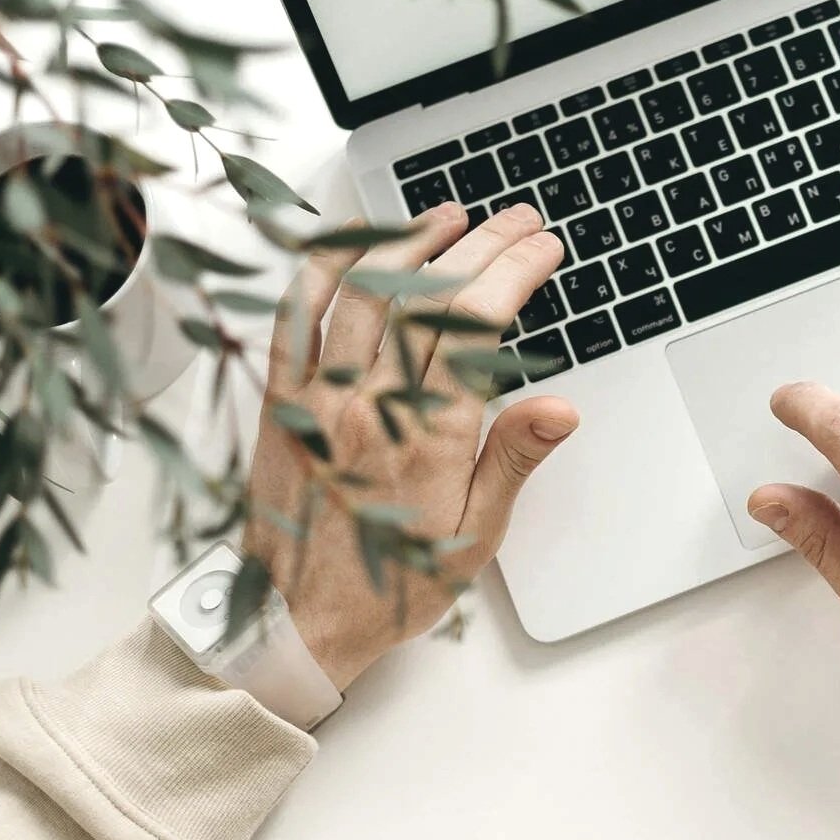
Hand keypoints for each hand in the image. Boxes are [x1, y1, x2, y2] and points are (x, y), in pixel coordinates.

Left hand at [243, 202, 576, 689]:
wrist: (294, 623)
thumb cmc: (388, 585)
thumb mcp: (473, 538)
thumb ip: (513, 461)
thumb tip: (560, 408)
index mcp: (427, 438)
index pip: (479, 326)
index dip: (515, 272)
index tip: (543, 249)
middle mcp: (370, 406)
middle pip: (430, 296)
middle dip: (482, 245)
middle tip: (517, 221)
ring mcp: (318, 397)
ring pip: (365, 291)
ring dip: (412, 242)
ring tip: (450, 216)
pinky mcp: (280, 400)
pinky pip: (294, 316)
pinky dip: (323, 268)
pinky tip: (355, 244)